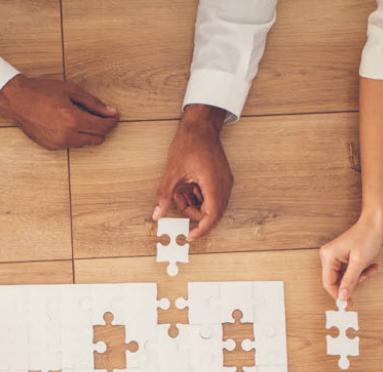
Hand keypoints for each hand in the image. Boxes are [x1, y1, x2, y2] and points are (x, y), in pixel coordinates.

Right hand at [0, 74, 118, 149]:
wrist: (18, 100)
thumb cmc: (42, 91)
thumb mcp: (71, 90)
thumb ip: (93, 103)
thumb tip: (110, 112)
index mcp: (73, 119)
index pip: (102, 127)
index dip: (112, 122)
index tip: (115, 116)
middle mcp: (67, 135)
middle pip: (97, 139)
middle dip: (102, 128)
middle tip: (102, 117)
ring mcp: (59, 143)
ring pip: (85, 143)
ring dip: (89, 133)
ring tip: (82, 117)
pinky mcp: (52, 147)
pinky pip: (72, 144)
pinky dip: (76, 136)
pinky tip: (69, 123)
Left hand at [153, 105, 231, 240]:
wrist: (200, 125)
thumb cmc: (189, 143)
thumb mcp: (172, 172)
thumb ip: (164, 196)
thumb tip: (157, 214)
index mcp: (214, 184)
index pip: (212, 216)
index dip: (202, 229)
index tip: (190, 236)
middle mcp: (224, 185)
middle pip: (213, 213)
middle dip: (195, 215)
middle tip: (179, 207)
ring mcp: (225, 181)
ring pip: (212, 205)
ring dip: (196, 205)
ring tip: (180, 193)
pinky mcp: (222, 177)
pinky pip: (213, 195)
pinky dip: (200, 197)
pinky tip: (187, 188)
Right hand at [319, 212, 382, 302]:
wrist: (375, 222)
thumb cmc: (367, 236)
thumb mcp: (359, 262)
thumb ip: (350, 281)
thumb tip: (342, 296)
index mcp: (328, 257)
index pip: (328, 283)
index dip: (338, 294)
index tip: (348, 303)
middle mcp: (328, 256)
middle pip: (337, 280)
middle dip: (353, 281)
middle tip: (366, 277)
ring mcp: (335, 256)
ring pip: (344, 277)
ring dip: (359, 276)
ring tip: (370, 268)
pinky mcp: (341, 256)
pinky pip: (348, 271)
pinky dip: (360, 271)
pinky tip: (369, 265)